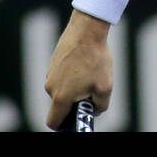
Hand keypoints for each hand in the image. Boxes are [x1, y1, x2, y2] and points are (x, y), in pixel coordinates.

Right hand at [44, 10, 112, 128]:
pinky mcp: (53, 62)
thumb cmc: (95, 59)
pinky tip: (85, 64)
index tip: (73, 120)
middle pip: (60, 105)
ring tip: (90, 73)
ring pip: (61, 89)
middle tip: (90, 93)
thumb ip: (100, 106)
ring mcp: (50, 73)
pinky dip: (72, 75)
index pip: (53, 122)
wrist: (87, 30)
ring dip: (73, 87)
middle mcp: (50, 87)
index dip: (62, 126)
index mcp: (60, 97)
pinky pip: (62, 76)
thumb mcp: (105, 87)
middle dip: (73, 103)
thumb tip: (96, 110)